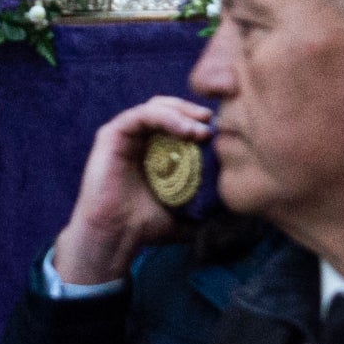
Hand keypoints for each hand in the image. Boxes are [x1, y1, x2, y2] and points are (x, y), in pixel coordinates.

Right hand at [47, 95, 212, 291]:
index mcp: (152, 151)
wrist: (117, 236)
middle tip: (212, 124)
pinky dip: (165, 117)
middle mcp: (138, 139)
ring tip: (200, 130)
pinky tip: (184, 131)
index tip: (220, 134)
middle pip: (167, 109)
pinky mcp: (112, 134)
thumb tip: (230, 209)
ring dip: (181, 113)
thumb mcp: (182, 214)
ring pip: (155, 107)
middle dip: (191, 112)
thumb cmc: (145, 227)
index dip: (198, 123)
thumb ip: (202, 208)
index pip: (177, 123)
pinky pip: (141, 115)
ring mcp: (124, 134)